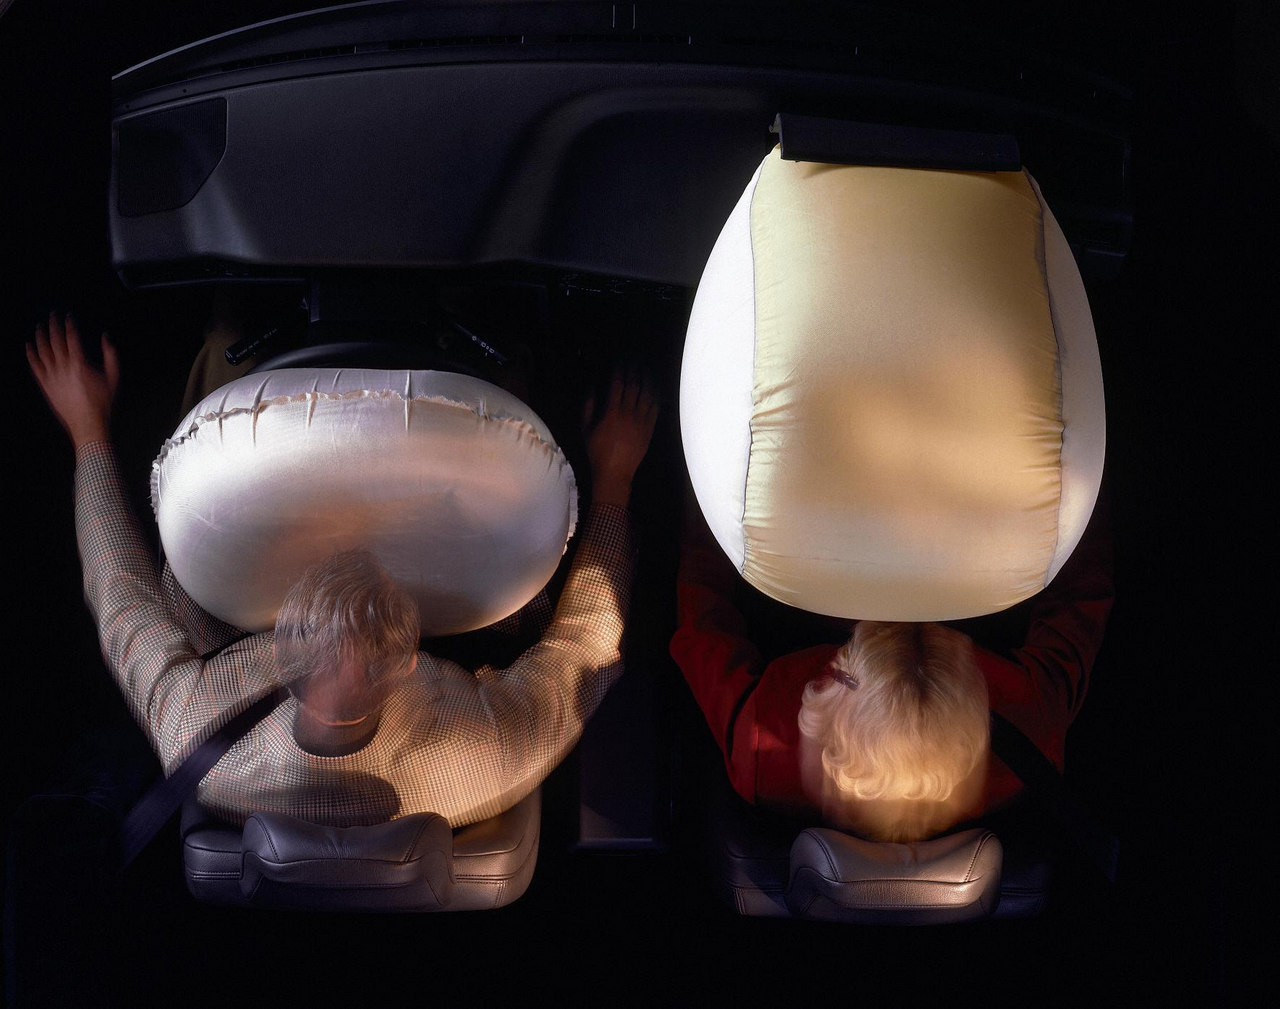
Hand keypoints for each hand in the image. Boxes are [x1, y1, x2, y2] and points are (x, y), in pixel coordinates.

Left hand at [26, 311, 119, 447]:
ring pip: (42, 351)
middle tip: (52, 316)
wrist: (87, 421)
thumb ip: (111, 355)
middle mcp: (63, 367)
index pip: (72, 338)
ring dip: (40, 337)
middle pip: (55, 341)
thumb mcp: (113, 377)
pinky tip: (29, 346)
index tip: (68, 316)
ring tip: (39, 327)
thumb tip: (106, 338)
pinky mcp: (46, 384)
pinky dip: (31, 355)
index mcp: (80, 363)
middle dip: (53, 326)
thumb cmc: (101, 402)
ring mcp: (52, 375)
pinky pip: (35, 366)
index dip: (69, 325)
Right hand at [583, 373, 658, 507]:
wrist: (614, 473)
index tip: (620, 362)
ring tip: (646, 369)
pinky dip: (655, 396)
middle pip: (634, 386)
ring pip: (647, 395)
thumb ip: (588, 406)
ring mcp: (641, 422)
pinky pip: (654, 409)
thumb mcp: (585, 429)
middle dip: (634, 371)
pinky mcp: (649, 430)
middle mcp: (628, 415)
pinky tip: (654, 388)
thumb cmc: (597, 451)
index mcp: (611, 413)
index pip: (618, 385)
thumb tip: (592, 388)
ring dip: (647, 380)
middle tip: (635, 360)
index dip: (619, 370)